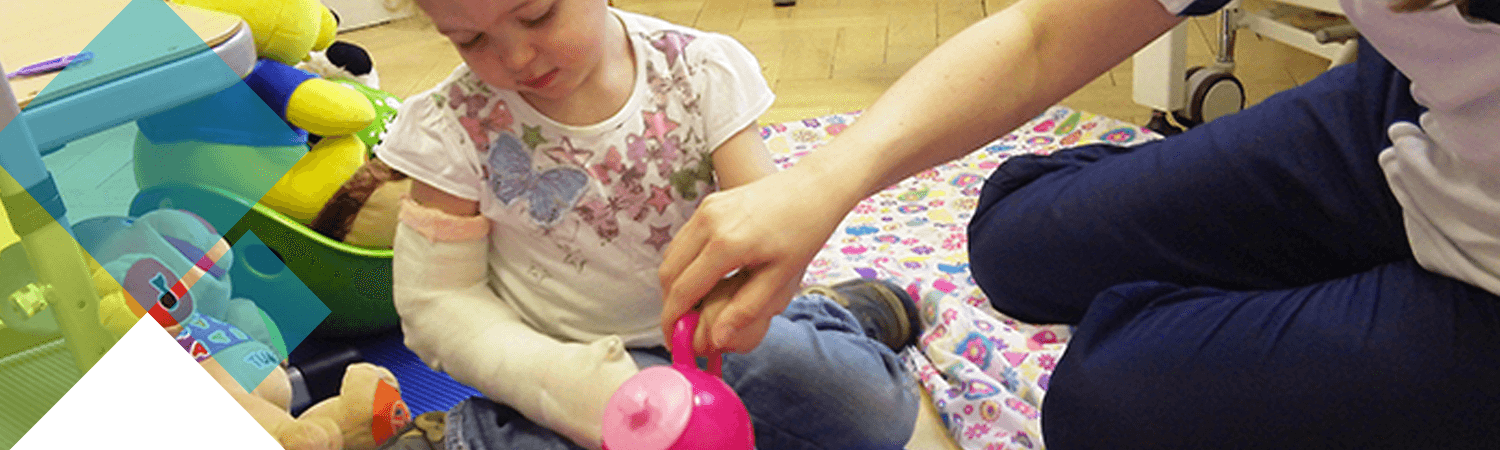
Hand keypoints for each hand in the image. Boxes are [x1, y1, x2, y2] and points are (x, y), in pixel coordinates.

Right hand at [659, 166, 854, 352]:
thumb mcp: (780, 278)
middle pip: (668, 273)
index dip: (672, 320)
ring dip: (674, 284)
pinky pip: (683, 239)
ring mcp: (706, 210)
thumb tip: (716, 340)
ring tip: (691, 307)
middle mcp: (708, 223)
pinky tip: (701, 279)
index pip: (683, 290)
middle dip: (669, 304)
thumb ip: (745, 310)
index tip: (674, 342)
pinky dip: (683, 263)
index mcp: (726, 244)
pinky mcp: (709, 203)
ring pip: (671, 255)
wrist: (813, 189)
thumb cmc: (803, 232)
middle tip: (681, 328)